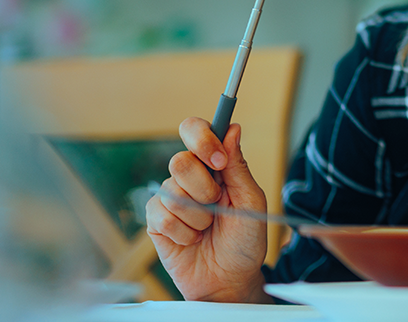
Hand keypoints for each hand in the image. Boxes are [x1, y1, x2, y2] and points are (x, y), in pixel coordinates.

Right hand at [145, 118, 269, 301]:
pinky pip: (163, 217)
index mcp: (213, 165)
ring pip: (172, 192)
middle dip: (204, 189)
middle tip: (217, 204)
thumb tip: (232, 129)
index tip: (219, 160)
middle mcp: (189, 177)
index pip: (194, 130)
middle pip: (179, 161)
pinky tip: (192, 240)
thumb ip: (238, 167)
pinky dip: (184, 233)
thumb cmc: (244, 241)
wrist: (231, 279)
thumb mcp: (251, 202)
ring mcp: (170, 198)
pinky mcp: (156, 221)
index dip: (202, 139)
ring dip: (198, 217)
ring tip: (207, 228)